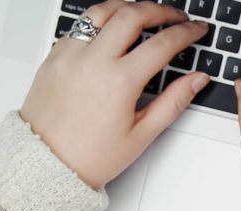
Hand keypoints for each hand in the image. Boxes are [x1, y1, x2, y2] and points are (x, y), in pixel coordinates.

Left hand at [20, 0, 209, 188]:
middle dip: (161, 10)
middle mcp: (92, 62)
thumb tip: (196, 79)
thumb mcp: (142, 134)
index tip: (196, 30)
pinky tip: (112, 31)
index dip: (186, 32)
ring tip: (144, 14)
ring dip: (128, 7)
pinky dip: (100, 22)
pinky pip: (79, 26)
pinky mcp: (53, 57)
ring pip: (102, 11)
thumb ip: (174, 101)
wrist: (44, 165)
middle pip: (132, 14)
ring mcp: (69, 56)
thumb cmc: (89, 156)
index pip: (162, 43)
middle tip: (176, 17)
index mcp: (118, 82)